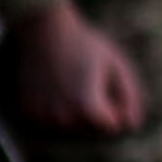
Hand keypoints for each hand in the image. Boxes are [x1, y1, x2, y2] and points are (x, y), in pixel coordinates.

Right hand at [11, 0, 146, 134]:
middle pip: (91, 128)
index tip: (108, 83)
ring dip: (76, 111)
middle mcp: (63, 117)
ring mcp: (43, 117)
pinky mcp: (29, 113)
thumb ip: (129, 97)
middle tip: (88, 79)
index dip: (116, 105)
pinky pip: (51, 121)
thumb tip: (133, 125)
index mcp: (87, 106)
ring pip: (71, 127)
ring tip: (72, 81)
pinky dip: (57, 109)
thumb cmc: (86, 46)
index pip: (112, 125)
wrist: (44, 32)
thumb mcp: (117, 66)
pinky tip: (56, 86)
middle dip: (97, 110)